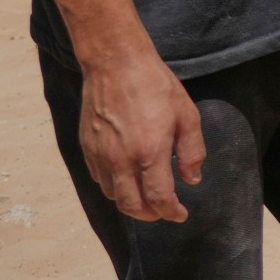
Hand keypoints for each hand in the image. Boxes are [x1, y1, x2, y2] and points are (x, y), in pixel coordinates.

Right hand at [78, 50, 204, 222]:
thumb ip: (192, 151)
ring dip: (130, 203)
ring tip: (146, 198)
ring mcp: (101, 155)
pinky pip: (99, 179)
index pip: (159, 198)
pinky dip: (113, 188)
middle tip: (163, 211)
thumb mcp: (187, 115)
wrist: (115, 63)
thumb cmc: (155, 86)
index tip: (180, 214)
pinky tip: (125, 180)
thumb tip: (192, 179)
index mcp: (150, 153)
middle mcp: (121, 159)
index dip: (171, 212)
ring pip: (113, 195)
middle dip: (150, 215)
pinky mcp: (87, 147)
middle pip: (132, 206)